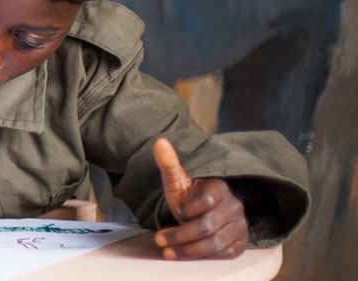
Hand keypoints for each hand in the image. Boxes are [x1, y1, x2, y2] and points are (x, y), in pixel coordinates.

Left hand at [153, 137, 248, 259]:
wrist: (204, 212)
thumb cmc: (188, 196)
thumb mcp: (176, 180)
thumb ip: (169, 164)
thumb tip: (159, 142)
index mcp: (220, 188)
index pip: (207, 201)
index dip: (187, 209)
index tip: (176, 211)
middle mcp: (234, 207)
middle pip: (207, 226)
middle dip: (180, 235)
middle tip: (159, 240)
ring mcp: (239, 226)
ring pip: (215, 243)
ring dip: (188, 250)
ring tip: (167, 252)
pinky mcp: (240, 243)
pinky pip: (224, 253)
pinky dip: (203, 257)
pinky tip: (185, 254)